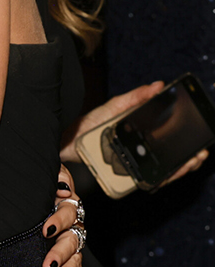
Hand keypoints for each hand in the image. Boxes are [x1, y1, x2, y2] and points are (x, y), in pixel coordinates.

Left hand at [43, 166, 88, 266]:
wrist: (33, 194)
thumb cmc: (40, 186)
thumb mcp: (47, 174)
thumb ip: (57, 176)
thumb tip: (63, 190)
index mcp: (66, 206)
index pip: (67, 212)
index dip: (58, 220)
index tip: (45, 229)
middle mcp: (73, 226)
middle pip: (72, 239)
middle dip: (61, 253)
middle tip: (48, 265)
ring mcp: (72, 244)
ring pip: (76, 258)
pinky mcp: (69, 259)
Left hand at [64, 82, 208, 185]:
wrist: (66, 139)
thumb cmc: (90, 124)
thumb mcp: (115, 107)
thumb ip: (136, 98)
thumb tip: (159, 85)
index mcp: (141, 136)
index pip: (169, 142)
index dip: (186, 142)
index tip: (199, 138)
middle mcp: (139, 154)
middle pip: (171, 160)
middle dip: (190, 158)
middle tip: (200, 153)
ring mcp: (133, 166)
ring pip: (163, 173)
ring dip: (181, 169)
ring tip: (192, 161)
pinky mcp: (124, 178)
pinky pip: (147, 181)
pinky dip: (162, 178)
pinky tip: (172, 174)